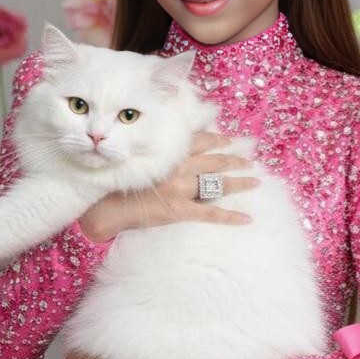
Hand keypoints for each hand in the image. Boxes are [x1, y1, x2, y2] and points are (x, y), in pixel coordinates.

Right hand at [78, 131, 258, 241]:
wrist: (104, 205)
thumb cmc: (116, 179)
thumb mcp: (136, 157)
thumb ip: (156, 150)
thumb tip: (171, 146)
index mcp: (168, 152)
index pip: (199, 141)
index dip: (217, 140)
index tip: (229, 140)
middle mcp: (178, 167)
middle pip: (214, 161)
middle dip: (234, 160)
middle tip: (250, 160)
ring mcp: (180, 190)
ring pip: (218, 184)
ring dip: (239, 182)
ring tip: (255, 181)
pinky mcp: (180, 211)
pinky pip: (210, 214)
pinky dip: (230, 217)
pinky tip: (247, 219)